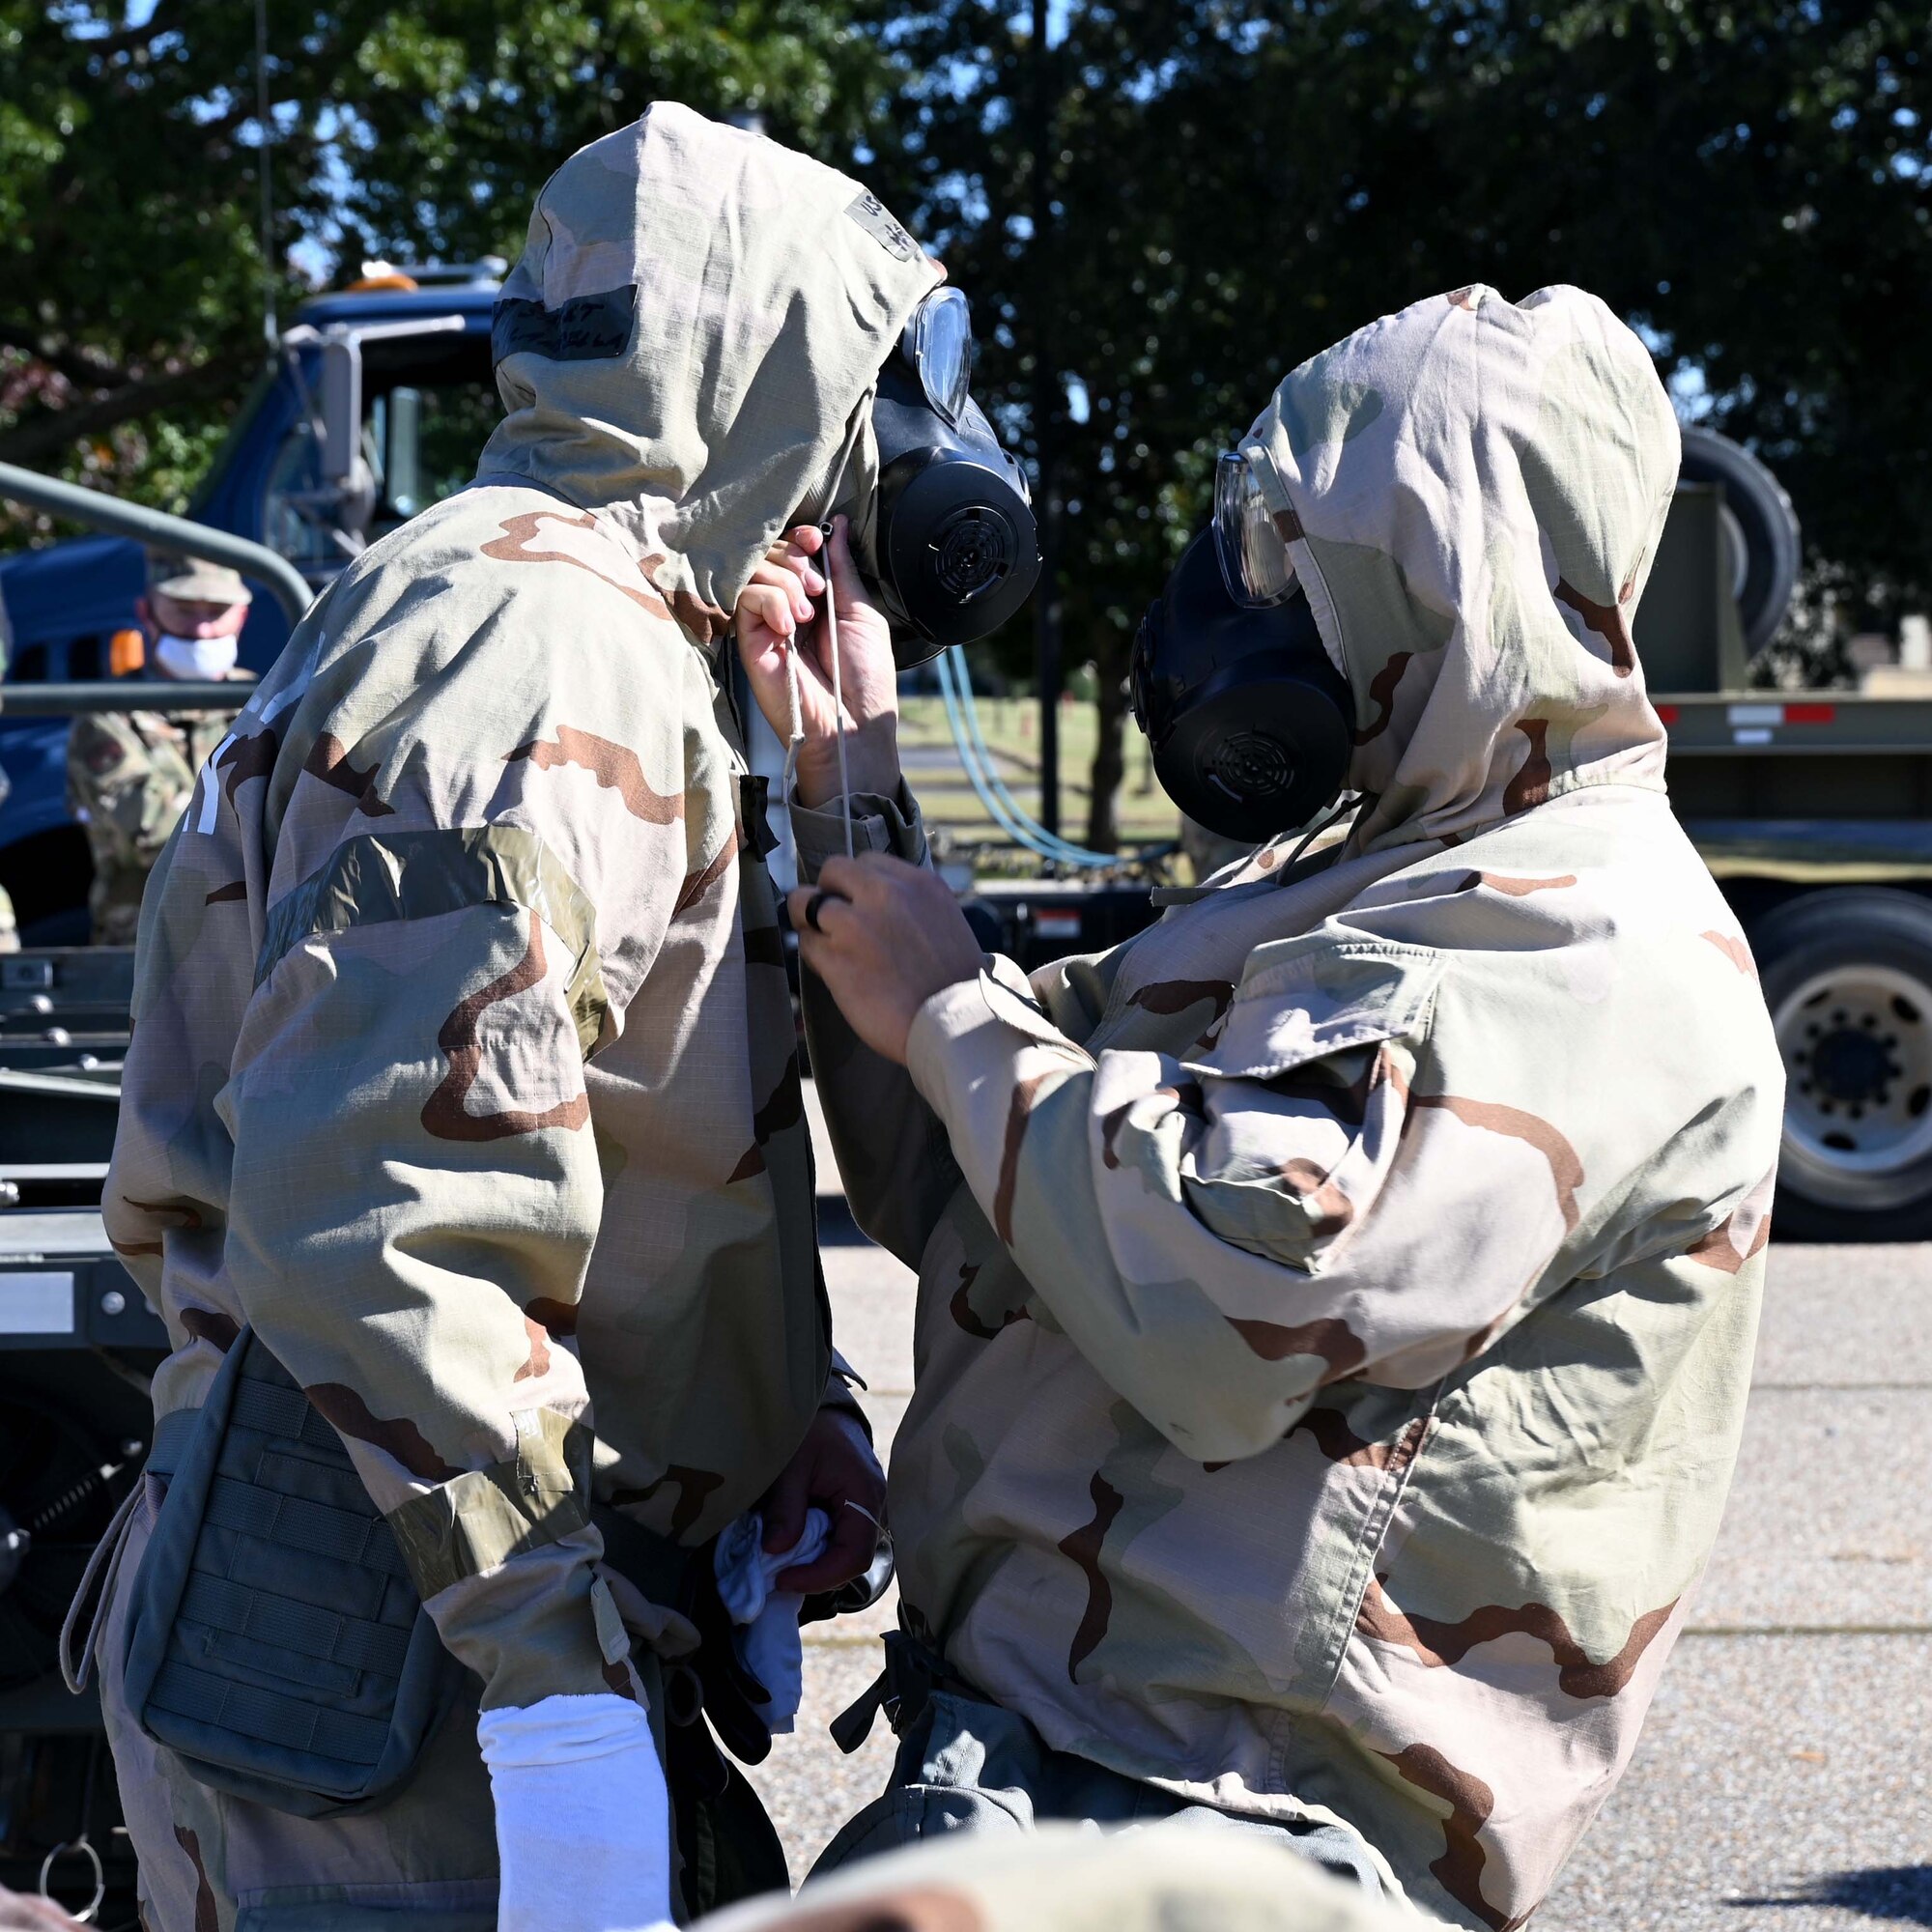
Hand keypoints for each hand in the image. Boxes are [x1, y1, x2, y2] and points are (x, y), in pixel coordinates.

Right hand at [736, 517, 901, 806]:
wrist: (851, 724)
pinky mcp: (748, 639)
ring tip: (808, 615)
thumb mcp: (862, 613)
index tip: (816, 542)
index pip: (793, 550)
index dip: (802, 537)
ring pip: (756, 569)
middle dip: (796, 558)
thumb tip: (838, 527)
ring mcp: (765, 622)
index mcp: (816, 597)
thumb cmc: (864, 679)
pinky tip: (790, 626)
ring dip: (788, 582)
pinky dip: (772, 600)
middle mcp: (786, 605)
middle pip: (771, 552)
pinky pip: (746, 595)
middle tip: (818, 590)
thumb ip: (844, 570)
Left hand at [760, 1405, 885, 1594]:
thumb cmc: (809, 1429)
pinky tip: (792, 1545)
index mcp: (865, 1494)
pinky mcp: (853, 1508)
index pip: (854, 1556)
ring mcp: (865, 1508)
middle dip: (814, 1574)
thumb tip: (775, 1551)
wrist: (823, 1405)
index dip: (820, 1576)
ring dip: (813, 1563)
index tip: (782, 1579)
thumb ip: (786, 1509)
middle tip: (776, 1575)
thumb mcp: (791, 1466)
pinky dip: (815, 1549)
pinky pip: (839, 1539)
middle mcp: (874, 1506)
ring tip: (781, 1562)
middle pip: (851, 1560)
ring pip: (844, 1553)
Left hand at [789, 853, 986, 1064]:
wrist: (957, 1026)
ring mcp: (856, 925)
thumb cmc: (955, 984)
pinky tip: (834, 971)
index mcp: (918, 883)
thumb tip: (873, 903)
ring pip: (805, 902)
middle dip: (828, 892)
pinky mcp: (836, 959)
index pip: (867, 861)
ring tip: (825, 943)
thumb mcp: (944, 921)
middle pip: (832, 870)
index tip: (858, 902)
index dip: (856, 883)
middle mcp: (885, 894)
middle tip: (833, 919)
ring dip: (811, 923)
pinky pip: (807, 945)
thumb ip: (911, 904)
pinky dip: (816, 956)